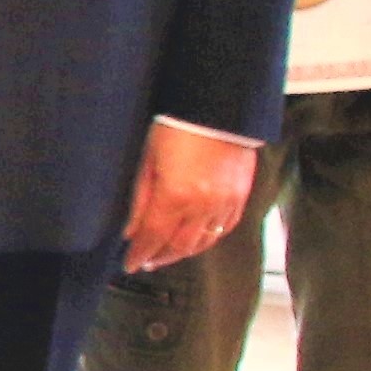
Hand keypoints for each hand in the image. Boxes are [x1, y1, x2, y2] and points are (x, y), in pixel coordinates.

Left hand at [119, 122, 259, 275]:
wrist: (218, 106)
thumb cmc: (178, 125)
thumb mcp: (147, 160)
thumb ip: (139, 200)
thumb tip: (131, 230)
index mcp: (175, 196)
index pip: (153, 238)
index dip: (139, 254)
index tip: (129, 264)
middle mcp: (202, 205)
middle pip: (179, 245)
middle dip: (161, 257)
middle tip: (146, 261)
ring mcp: (225, 202)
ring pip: (204, 241)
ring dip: (184, 251)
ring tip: (169, 254)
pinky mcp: (241, 195)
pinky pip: (226, 227)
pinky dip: (210, 238)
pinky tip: (199, 239)